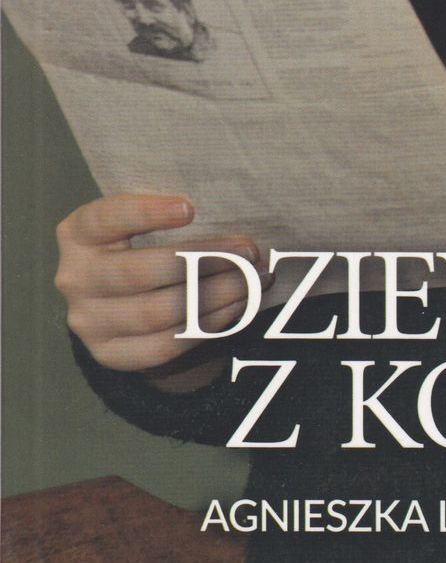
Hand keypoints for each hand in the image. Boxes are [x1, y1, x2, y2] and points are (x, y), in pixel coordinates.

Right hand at [55, 194, 257, 374]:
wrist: (122, 298)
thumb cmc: (142, 242)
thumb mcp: (143, 220)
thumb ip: (171, 213)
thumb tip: (232, 215)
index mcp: (79, 233)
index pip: (107, 217)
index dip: (146, 212)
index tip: (190, 208)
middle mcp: (75, 278)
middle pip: (140, 271)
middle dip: (203, 260)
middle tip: (248, 251)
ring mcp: (89, 321)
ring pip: (157, 312)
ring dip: (214, 295)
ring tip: (252, 280)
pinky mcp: (109, 354)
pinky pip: (164, 345)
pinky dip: (206, 325)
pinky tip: (236, 306)